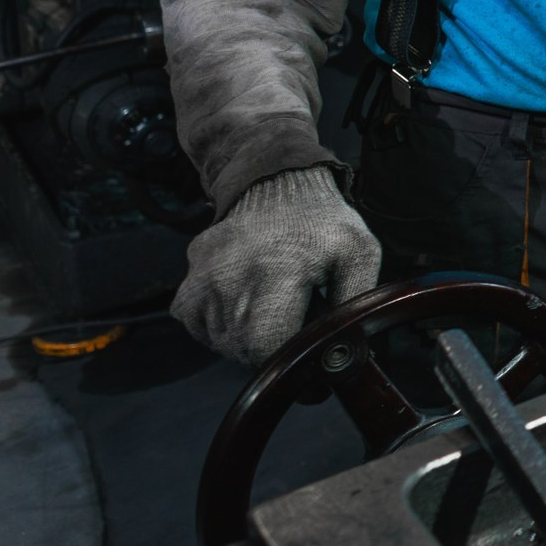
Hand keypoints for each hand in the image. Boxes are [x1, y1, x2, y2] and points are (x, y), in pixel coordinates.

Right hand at [171, 166, 381, 367]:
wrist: (277, 185)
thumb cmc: (322, 222)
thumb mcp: (358, 251)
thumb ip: (355, 299)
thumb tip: (348, 346)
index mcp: (275, 269)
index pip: (266, 344)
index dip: (288, 360)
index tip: (306, 357)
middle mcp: (229, 276)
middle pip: (243, 349)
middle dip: (271, 350)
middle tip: (293, 328)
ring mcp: (202, 279)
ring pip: (221, 342)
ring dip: (247, 339)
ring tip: (272, 310)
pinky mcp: (188, 282)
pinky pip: (199, 326)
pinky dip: (221, 327)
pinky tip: (246, 306)